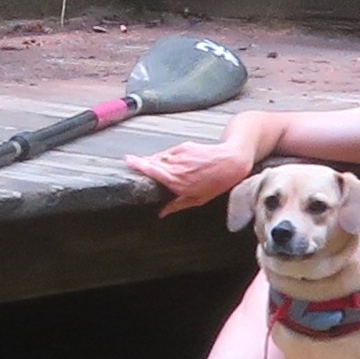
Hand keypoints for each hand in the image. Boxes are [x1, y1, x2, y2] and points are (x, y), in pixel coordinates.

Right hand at [131, 140, 251, 213]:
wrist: (232, 161)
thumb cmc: (217, 182)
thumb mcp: (198, 200)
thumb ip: (177, 205)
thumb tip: (161, 213)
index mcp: (178, 182)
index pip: (152, 171)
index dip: (138, 165)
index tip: (127, 161)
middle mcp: (177, 167)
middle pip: (152, 162)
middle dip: (141, 162)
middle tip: (130, 162)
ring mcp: (180, 154)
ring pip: (160, 157)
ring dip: (153, 160)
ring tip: (147, 163)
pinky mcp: (184, 146)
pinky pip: (169, 152)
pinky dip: (165, 156)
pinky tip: (166, 160)